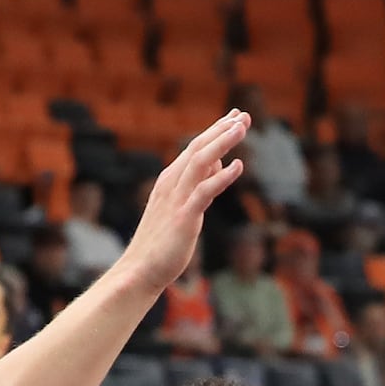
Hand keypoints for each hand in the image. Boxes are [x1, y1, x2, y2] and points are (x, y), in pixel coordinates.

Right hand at [118, 109, 250, 288]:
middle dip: (222, 129)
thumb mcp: (182, 208)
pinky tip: (238, 166)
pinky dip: (221, 177)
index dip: (216, 131)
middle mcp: (172, 184)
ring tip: (242, 129)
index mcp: (170, 180)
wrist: (140, 270)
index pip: (195, 148)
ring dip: (222, 143)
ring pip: (200, 162)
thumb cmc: (162, 243)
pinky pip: (204, 191)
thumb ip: (199, 185)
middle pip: (198, 147)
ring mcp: (177, 199)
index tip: (234, 118)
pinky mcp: (183, 217)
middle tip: (244, 115)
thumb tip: (218, 165)